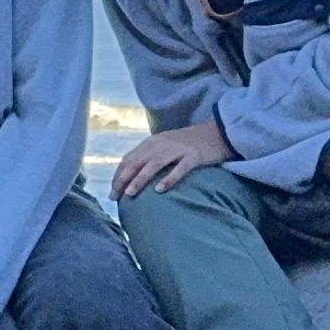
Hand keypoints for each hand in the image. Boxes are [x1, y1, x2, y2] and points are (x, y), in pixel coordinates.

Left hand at [112, 120, 234, 199]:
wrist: (217, 133)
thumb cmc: (188, 145)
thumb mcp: (165, 147)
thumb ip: (150, 158)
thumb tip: (132, 179)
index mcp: (152, 143)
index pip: (129, 159)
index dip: (118, 175)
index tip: (112, 192)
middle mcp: (161, 144)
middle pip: (137, 161)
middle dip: (123, 179)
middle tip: (115, 196)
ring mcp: (177, 149)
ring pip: (154, 164)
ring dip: (140, 179)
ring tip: (130, 193)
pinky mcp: (194, 156)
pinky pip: (180, 168)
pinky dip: (169, 178)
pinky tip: (160, 190)